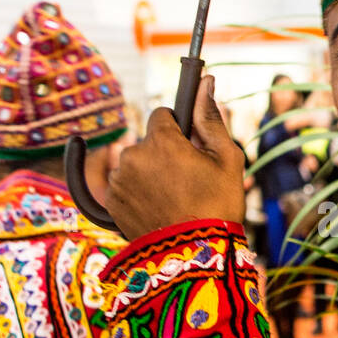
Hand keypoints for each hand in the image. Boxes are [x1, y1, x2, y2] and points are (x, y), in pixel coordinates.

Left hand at [104, 74, 245, 239]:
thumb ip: (210, 117)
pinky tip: (155, 207)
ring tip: (174, 200)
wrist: (195, 257)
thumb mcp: (226, 158)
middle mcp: (132, 156)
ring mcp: (118, 181)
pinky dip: (136, 193)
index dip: (178, 129)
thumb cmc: (218, 206)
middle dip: (165, 154)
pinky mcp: (110, 203)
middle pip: (148, 142)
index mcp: (161, 140)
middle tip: (188, 180)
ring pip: (135, 164)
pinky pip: (122, 186)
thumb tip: (205, 81)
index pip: (162, 114)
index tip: (190, 147)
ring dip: (150, 174)